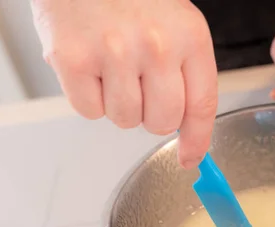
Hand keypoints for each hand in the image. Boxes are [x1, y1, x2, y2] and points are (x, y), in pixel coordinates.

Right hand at [31, 0, 217, 168]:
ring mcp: (113, 52)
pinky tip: (89, 66)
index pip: (201, 105)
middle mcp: (156, 45)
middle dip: (151, 114)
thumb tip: (188, 134)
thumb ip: (185, 72)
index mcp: (189, 35)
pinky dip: (88, 97)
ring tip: (110, 66)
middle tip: (138, 85)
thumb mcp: (174, 22)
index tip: (190, 156)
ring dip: (118, 103)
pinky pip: (89, 111)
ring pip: (126, 120)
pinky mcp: (73, 59)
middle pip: (162, 121)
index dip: (196, 139)